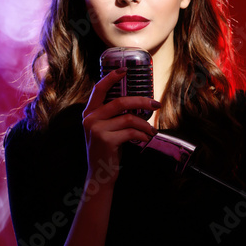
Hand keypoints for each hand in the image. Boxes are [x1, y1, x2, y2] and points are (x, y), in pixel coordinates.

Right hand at [82, 68, 160, 183]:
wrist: (100, 174)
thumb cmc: (107, 150)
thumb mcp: (105, 129)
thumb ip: (112, 115)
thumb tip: (137, 102)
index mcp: (89, 113)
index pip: (98, 89)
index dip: (112, 78)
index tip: (125, 71)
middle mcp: (90, 119)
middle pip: (120, 102)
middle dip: (141, 101)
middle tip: (156, 105)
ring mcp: (96, 129)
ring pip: (128, 119)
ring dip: (145, 124)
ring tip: (151, 131)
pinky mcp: (105, 140)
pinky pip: (131, 132)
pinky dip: (142, 135)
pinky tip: (146, 139)